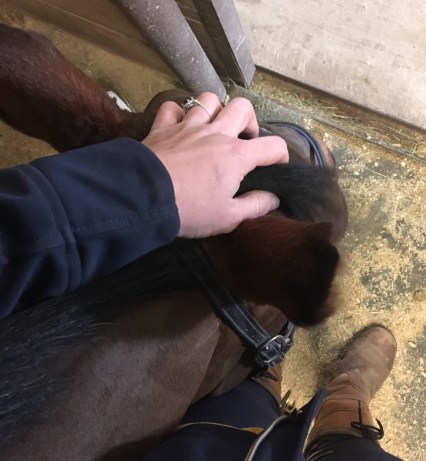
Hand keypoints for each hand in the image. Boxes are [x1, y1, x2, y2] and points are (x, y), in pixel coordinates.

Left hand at [142, 93, 288, 237]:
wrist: (143, 198)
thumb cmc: (190, 210)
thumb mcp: (228, 217)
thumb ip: (255, 206)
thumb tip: (274, 199)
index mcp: (237, 155)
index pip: (273, 146)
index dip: (281, 155)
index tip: (276, 166)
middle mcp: (216, 133)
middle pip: (242, 107)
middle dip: (249, 121)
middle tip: (243, 140)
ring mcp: (188, 126)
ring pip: (208, 100)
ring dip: (215, 110)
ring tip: (213, 127)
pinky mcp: (163, 127)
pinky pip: (172, 108)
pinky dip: (177, 114)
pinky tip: (179, 127)